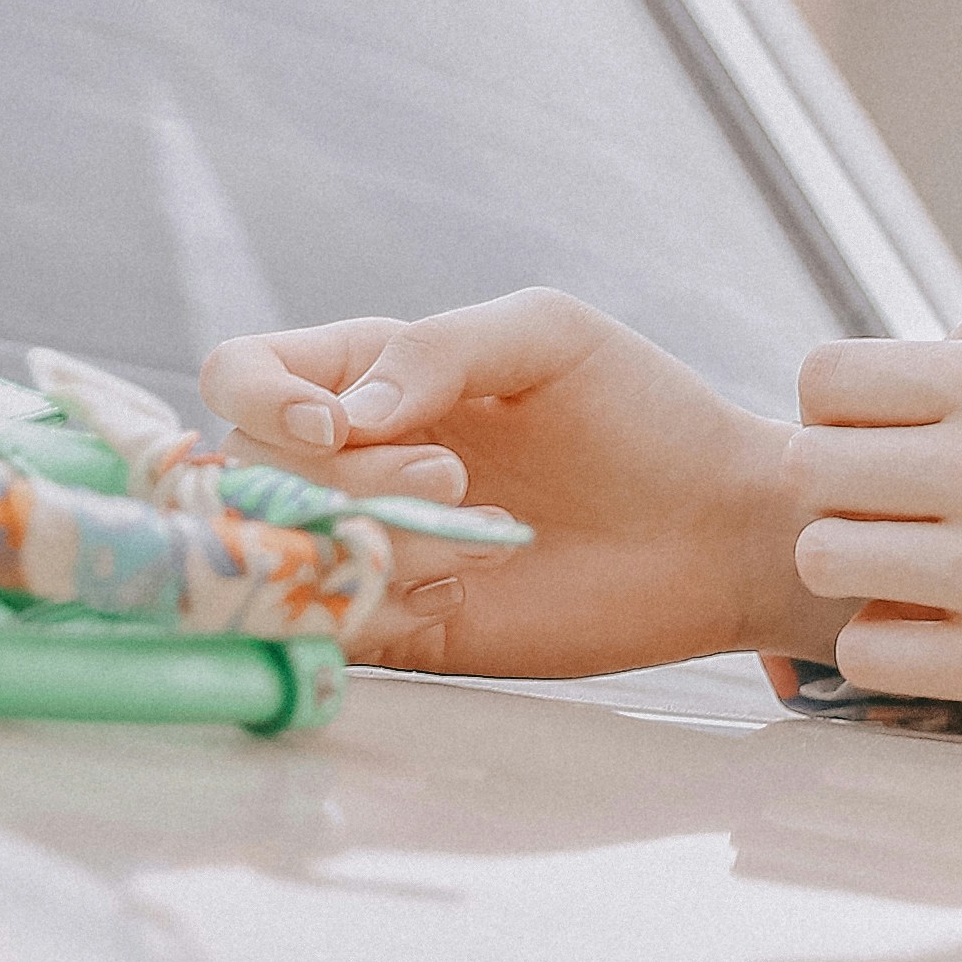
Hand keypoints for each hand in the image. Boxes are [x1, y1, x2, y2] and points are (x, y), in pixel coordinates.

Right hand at [199, 292, 809, 677]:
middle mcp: (354, 460)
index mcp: (372, 375)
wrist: (719, 527)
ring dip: (363, 542)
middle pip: (248, 468)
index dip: (260, 397)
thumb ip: (436, 346)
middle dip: (338, 476)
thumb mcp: (547, 335)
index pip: (241, 374)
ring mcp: (374, 545)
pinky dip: (374, 606)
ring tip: (482, 537)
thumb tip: (342, 410)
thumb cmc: (643, 413)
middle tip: (452, 481)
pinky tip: (459, 591)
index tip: (333, 423)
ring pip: (277, 548)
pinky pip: (328, 624)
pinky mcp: (406, 626)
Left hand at [792, 304, 961, 748]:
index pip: (829, 378)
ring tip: (918, 581)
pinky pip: (869, 656)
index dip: (842, 413)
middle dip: (840, 492)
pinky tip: (945, 639)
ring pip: (824, 562)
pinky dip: (890, 650)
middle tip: (896, 518)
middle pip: (809, 470)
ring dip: (857, 573)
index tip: (883, 445)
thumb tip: (942, 333)